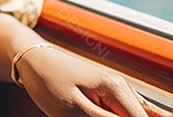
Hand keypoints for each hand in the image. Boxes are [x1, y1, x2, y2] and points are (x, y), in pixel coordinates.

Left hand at [17, 45, 172, 116]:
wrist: (32, 61)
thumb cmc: (49, 82)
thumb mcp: (76, 110)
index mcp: (118, 90)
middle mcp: (124, 89)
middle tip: (93, 114)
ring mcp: (118, 91)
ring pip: (140, 115)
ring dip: (134, 116)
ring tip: (90, 112)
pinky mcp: (110, 96)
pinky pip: (130, 112)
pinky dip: (132, 116)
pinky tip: (139, 115)